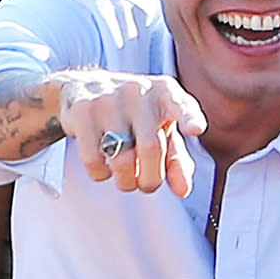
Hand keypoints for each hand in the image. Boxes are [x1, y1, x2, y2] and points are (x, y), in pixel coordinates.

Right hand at [50, 68, 206, 195]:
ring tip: (126, 178)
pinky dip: (101, 174)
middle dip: (151, 179)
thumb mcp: (161, 131)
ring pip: (121, 159)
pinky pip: (94, 160)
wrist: (84, 87)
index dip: (189, 118)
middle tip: (147, 185)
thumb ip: (177, 160)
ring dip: (126, 181)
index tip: (196, 130)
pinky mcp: (82, 112)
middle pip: (151, 148)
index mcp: (165, 93)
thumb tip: (183, 191)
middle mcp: (138, 92)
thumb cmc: (135, 116)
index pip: (181, 105)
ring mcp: (108, 100)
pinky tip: (103, 165)